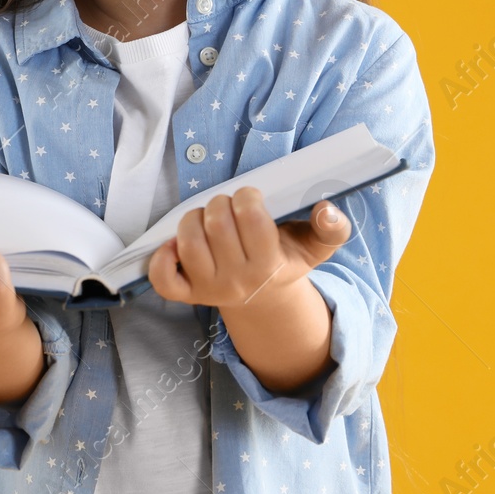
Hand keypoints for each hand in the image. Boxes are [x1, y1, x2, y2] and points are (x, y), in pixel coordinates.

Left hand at [147, 186, 351, 308]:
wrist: (266, 297)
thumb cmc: (287, 260)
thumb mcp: (316, 247)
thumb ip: (332, 229)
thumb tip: (327, 209)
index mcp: (269, 266)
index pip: (251, 219)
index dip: (247, 196)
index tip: (250, 197)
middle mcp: (237, 281)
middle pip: (217, 225)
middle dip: (221, 202)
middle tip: (230, 205)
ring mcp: (209, 289)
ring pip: (188, 243)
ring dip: (193, 218)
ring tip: (207, 217)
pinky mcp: (187, 294)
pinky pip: (163, 279)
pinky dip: (162, 258)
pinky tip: (174, 243)